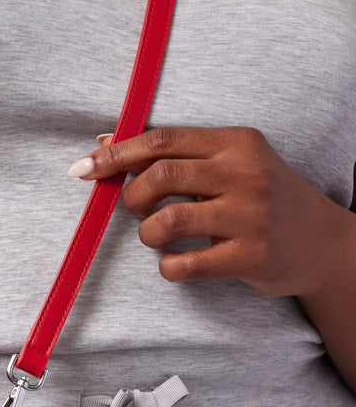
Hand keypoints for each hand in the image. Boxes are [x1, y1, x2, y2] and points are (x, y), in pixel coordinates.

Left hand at [67, 124, 348, 299]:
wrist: (324, 243)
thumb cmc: (263, 200)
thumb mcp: (232, 163)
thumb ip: (176, 153)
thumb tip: (105, 142)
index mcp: (236, 143)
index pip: (163, 139)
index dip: (116, 153)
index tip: (83, 167)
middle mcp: (246, 174)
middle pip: (160, 175)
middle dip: (131, 196)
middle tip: (136, 209)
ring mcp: (250, 216)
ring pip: (167, 221)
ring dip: (147, 233)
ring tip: (156, 236)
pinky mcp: (251, 257)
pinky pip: (184, 264)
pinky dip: (167, 267)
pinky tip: (175, 262)